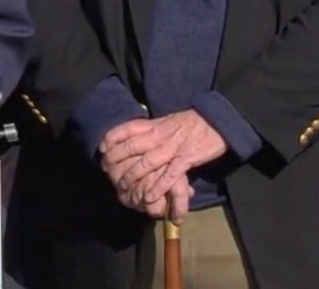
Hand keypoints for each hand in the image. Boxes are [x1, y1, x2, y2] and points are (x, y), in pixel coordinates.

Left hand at [99, 111, 225, 209]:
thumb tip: (135, 137)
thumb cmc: (191, 122)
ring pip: (147, 163)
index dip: (112, 138)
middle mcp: (160, 135)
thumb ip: (152, 130)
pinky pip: (169, 175)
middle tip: (107, 173)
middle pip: (131, 146)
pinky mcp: (187, 158)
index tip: (102, 149)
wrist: (217, 121)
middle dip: (116, 160)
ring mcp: (172, 147)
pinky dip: (159, 186)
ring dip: (133, 177)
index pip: (127, 128)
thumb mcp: (167, 121)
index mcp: (154, 125)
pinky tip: (149, 197)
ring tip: (124, 189)